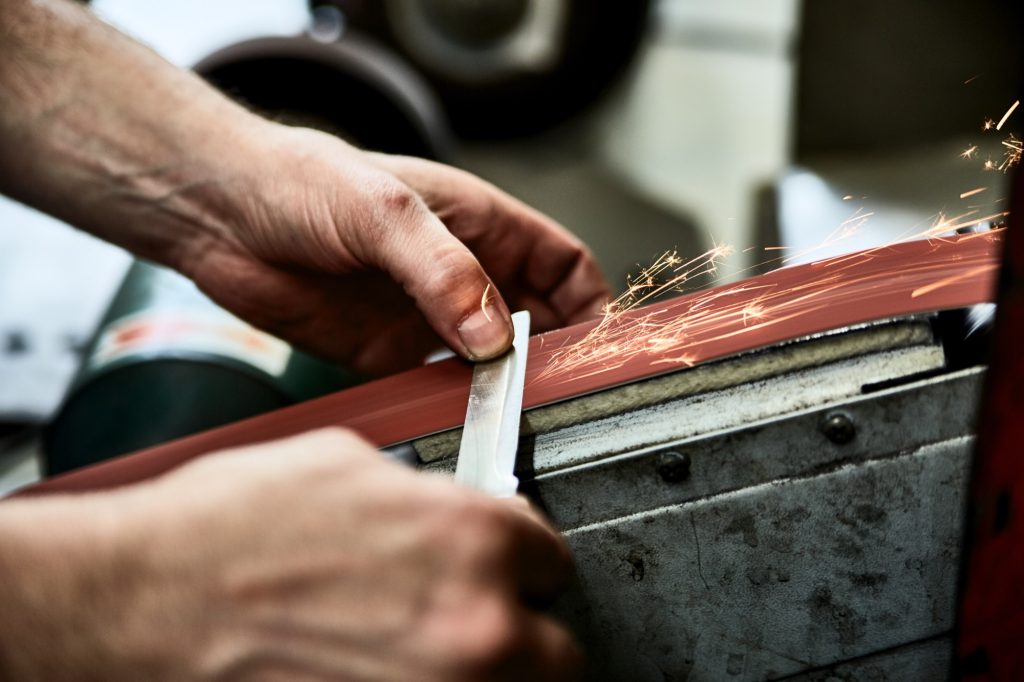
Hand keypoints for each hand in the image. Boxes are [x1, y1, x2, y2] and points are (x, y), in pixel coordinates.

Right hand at [0, 429, 580, 680]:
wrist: (140, 599)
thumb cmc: (224, 531)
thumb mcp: (349, 464)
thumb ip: (429, 497)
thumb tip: (453, 513)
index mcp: (473, 538)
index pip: (551, 559)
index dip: (521, 560)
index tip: (505, 568)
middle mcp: (473, 625)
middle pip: (554, 649)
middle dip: (517, 628)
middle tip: (471, 616)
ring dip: (481, 669)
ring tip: (423, 649)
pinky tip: (383, 668)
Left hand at [178, 124, 609, 375]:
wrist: (223, 216)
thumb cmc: (302, 182)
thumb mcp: (385, 213)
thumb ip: (444, 270)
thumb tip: (492, 332)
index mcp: (478, 223)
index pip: (562, 263)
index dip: (591, 300)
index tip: (603, 343)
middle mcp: (461, 271)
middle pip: (539, 316)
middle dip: (559, 350)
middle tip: (565, 390)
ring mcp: (427, 314)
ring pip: (494, 356)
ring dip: (512, 383)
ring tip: (524, 412)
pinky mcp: (388, 351)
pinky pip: (442, 383)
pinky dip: (461, 403)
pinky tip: (466, 419)